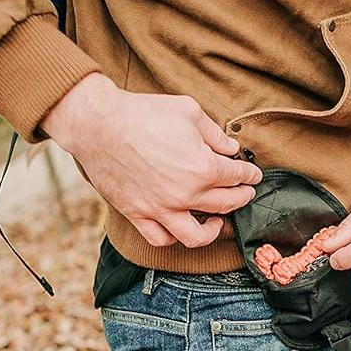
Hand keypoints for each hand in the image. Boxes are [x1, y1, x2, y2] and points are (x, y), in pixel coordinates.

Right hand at [44, 74, 261, 248]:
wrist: (99, 125)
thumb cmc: (143, 114)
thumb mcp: (188, 111)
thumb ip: (214, 133)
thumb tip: (230, 147)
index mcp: (203, 168)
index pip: (237, 176)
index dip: (249, 175)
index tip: (252, 174)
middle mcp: (185, 195)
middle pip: (225, 204)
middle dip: (241, 197)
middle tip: (244, 192)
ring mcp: (161, 209)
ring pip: (197, 236)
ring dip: (214, 229)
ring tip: (218, 220)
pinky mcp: (138, 214)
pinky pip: (161, 238)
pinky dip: (174, 237)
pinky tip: (181, 226)